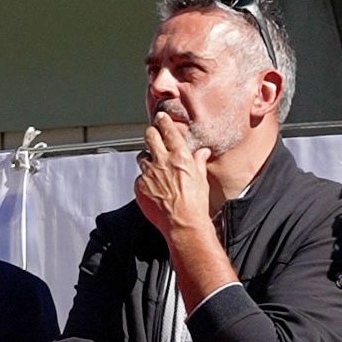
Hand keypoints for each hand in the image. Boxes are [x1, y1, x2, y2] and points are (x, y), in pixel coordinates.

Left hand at [134, 114, 215, 247]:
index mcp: (180, 156)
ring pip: (142, 156)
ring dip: (147, 159)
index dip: (163, 122)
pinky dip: (145, 179)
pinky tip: (154, 188)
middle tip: (153, 135)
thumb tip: (202, 152)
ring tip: (155, 168)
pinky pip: (139, 177)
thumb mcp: (201, 179)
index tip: (160, 117)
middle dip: (151, 134)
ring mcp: (148, 173)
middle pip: (149, 136)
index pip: (168, 131)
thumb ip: (198, 162)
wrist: (183, 224)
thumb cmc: (196, 204)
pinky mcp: (139, 185)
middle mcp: (162, 161)